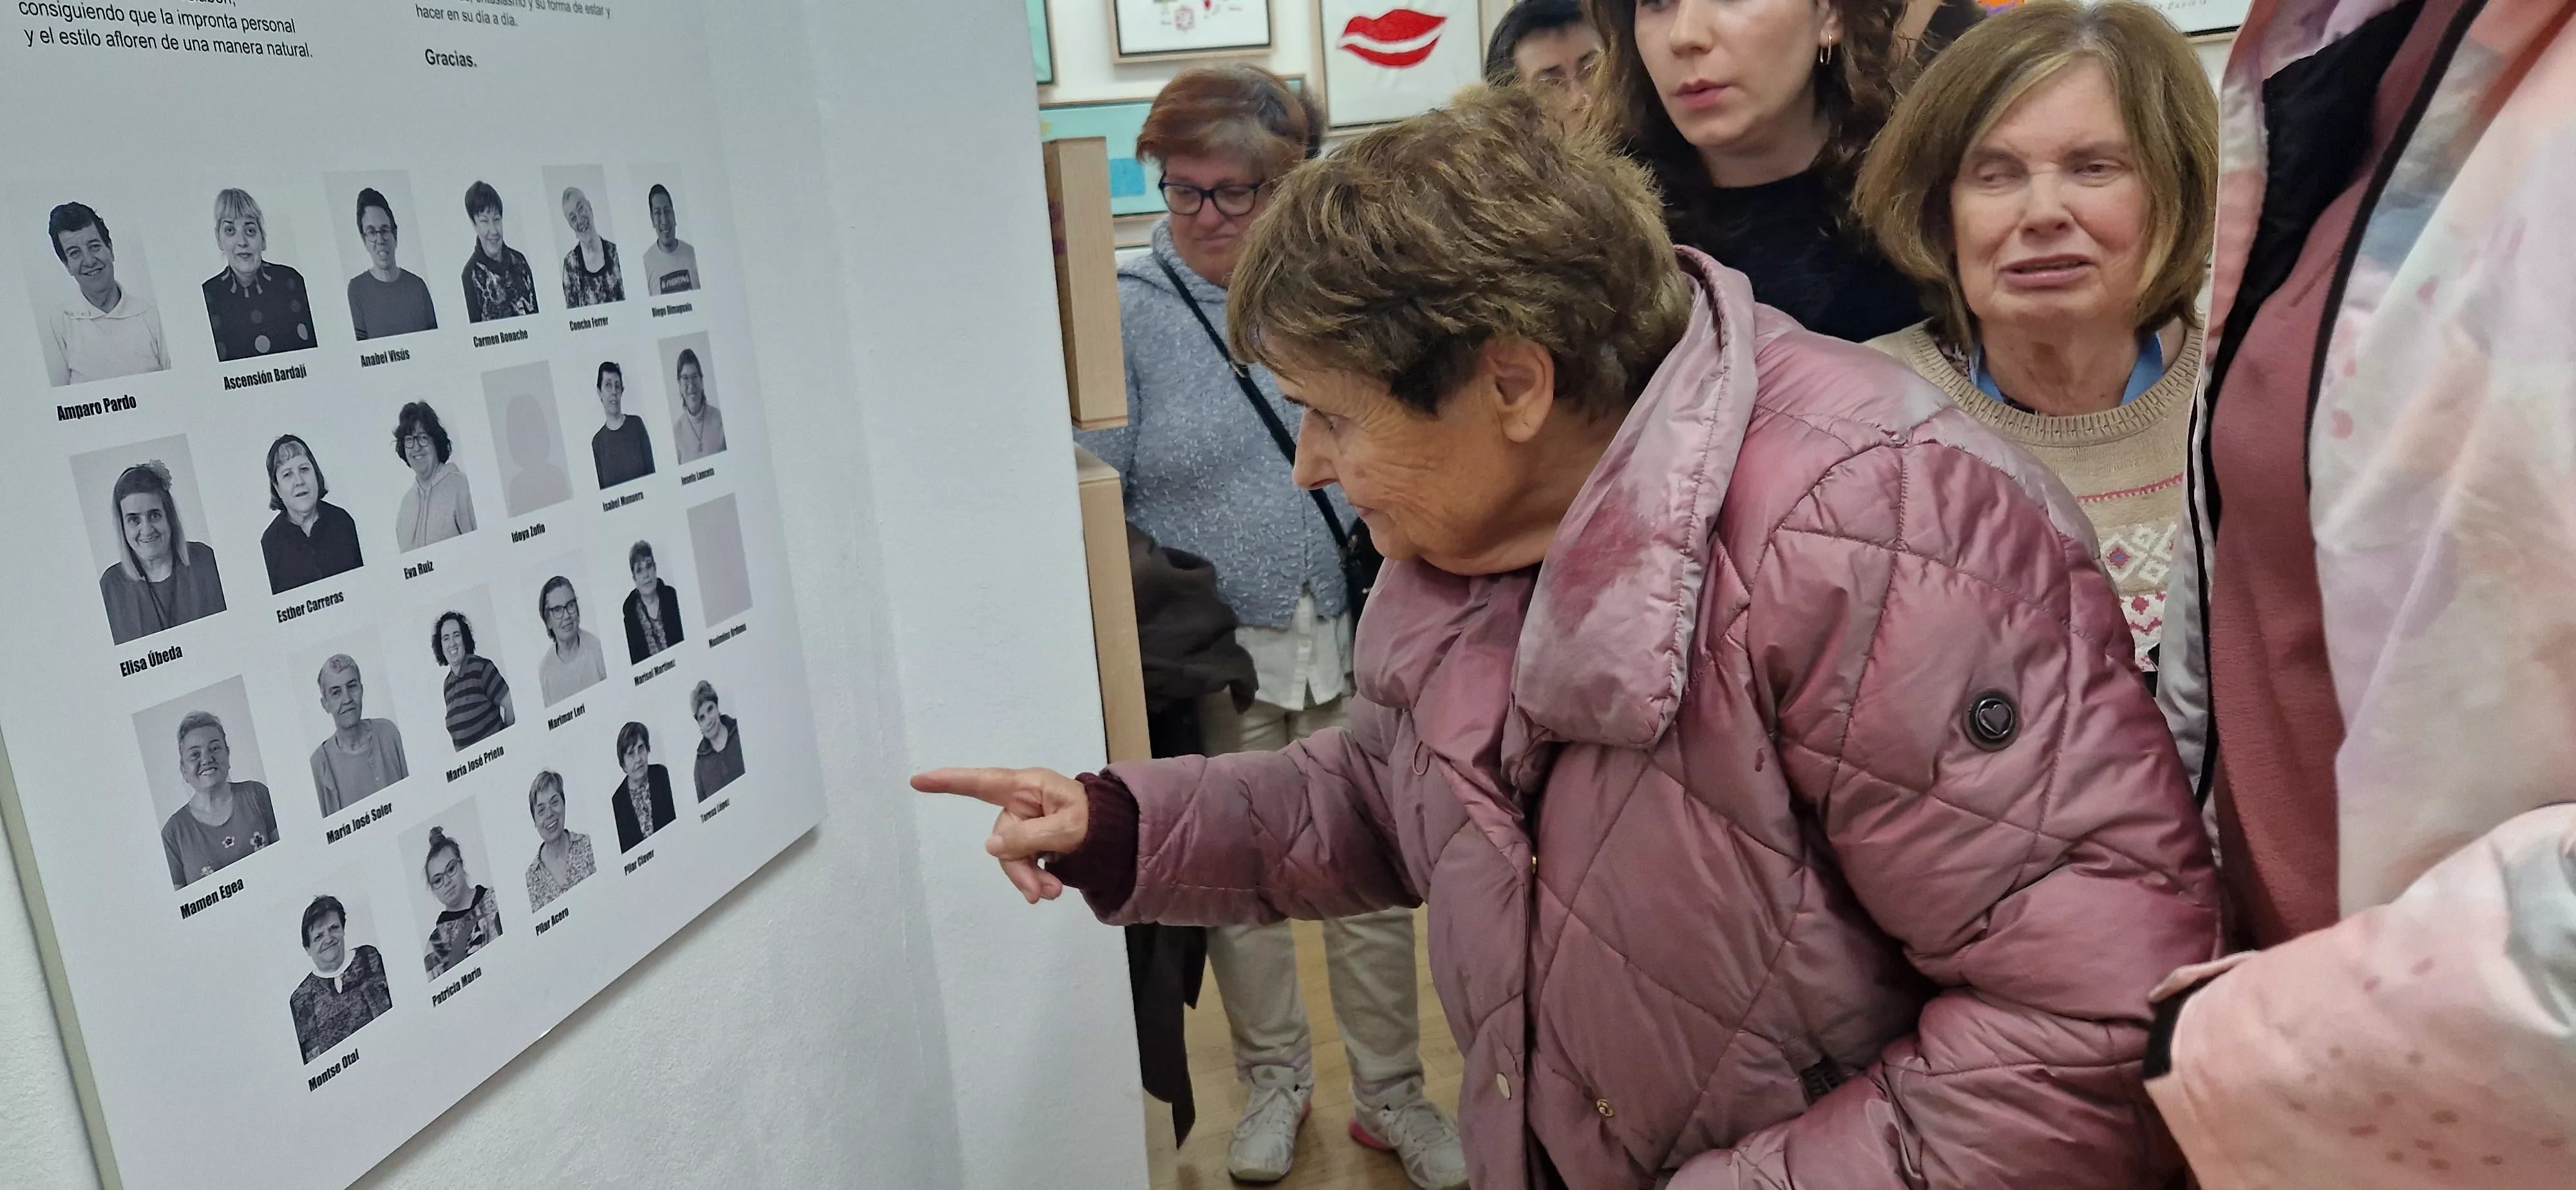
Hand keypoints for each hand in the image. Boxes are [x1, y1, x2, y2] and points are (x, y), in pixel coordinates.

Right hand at [910, 767, 1090, 903]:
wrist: (1121, 835)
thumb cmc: (1098, 820)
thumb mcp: (1067, 829)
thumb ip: (1029, 836)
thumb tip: (992, 846)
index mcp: (1028, 787)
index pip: (982, 782)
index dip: (949, 782)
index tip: (917, 781)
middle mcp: (1023, 803)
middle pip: (1002, 837)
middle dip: (1018, 867)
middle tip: (1040, 893)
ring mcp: (1028, 823)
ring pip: (1011, 856)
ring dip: (1028, 878)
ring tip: (1052, 893)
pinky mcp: (1035, 841)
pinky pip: (1023, 862)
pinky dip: (1035, 878)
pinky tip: (1051, 889)